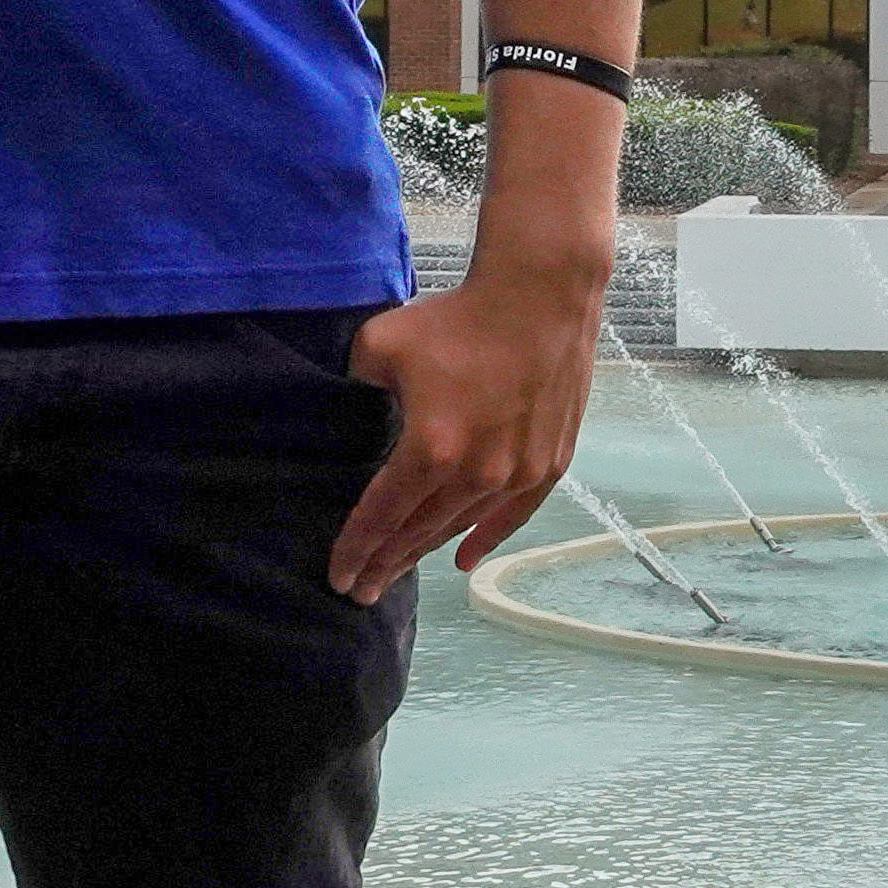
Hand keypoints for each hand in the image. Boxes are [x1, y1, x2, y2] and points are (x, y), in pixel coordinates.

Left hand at [327, 262, 600, 600]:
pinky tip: (463, 560)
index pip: (380, 516)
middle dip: (384, 563)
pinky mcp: (550, 464)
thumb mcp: (380, 344)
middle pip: (417, 532)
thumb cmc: (458, 317)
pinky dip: (486, 540)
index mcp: (429, 450)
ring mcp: (517, 474)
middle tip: (361, 591)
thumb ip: (358, 386)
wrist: (541, 296)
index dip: (355, 549)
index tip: (337, 577)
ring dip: (425, 553)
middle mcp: (475, 475)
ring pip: (460, 527)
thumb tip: (358, 407)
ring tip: (399, 572)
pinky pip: (512, 517)